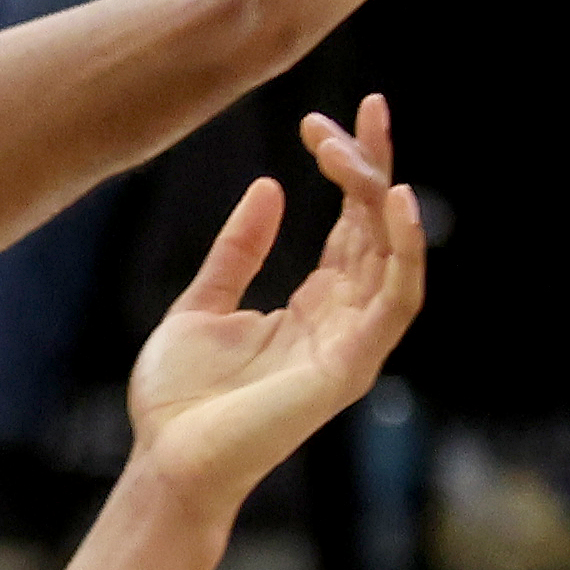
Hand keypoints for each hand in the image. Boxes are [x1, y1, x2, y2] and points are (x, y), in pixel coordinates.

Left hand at [126, 95, 427, 507]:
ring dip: (382, 196)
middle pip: (378, 230)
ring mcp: (352, 344)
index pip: (351, 226)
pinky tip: (395, 200)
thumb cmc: (181, 398)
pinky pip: (395, 301)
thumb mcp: (203, 304)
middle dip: (375, 167)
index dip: (350, 171)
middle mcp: (343, 320)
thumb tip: (272, 186)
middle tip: (363, 110)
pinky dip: (403, 250)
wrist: (166, 459)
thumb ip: (239, 250)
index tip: (327, 120)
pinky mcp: (351, 366)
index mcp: (313, 307)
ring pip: (393, 256)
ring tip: (360, 146)